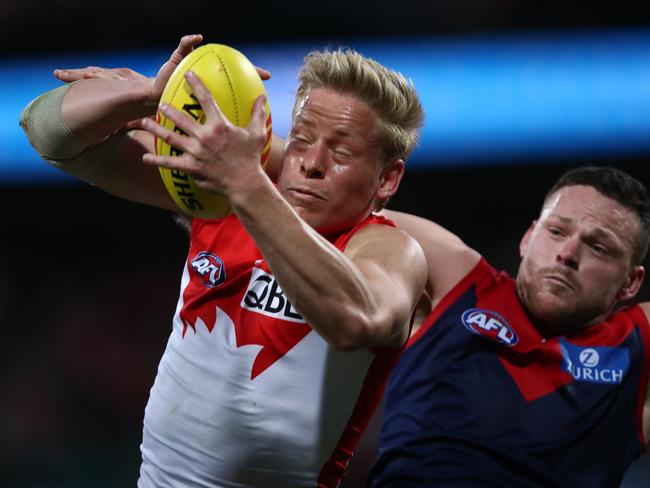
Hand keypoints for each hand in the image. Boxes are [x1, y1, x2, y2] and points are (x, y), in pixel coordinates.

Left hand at [141, 70, 267, 197]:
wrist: (245, 184)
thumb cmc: (251, 158)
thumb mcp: (257, 133)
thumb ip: (257, 113)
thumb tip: (261, 97)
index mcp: (219, 125)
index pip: (206, 99)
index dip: (196, 84)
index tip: (187, 74)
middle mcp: (204, 136)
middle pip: (180, 118)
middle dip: (168, 109)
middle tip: (160, 103)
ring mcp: (195, 152)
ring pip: (170, 137)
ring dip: (155, 128)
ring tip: (145, 122)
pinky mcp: (191, 167)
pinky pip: (170, 163)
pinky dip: (156, 160)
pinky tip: (146, 158)